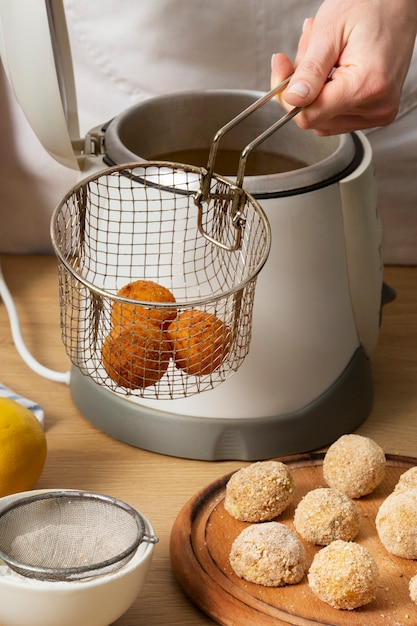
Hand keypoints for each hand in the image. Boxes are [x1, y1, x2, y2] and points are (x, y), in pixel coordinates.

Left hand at [271, 0, 416, 134]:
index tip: (282, 70)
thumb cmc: (371, 6)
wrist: (398, 3)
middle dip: (302, 88)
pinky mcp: (375, 112)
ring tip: (326, 56)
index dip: (288, 96)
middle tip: (307, 51)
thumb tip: (292, 99)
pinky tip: (333, 69)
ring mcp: (377, 112)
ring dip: (314, 90)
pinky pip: (336, 116)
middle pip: (315, 118)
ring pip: (323, 119)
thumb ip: (310, 70)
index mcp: (367, 86)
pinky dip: (326, 94)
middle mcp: (376, 106)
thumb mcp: (330, 31)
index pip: (310, 115)